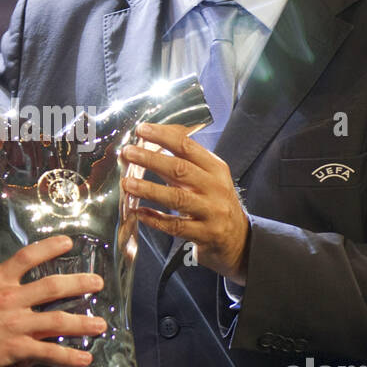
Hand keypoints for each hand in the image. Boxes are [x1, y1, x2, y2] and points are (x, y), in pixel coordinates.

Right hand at [0, 235, 105, 366]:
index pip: (27, 257)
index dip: (49, 247)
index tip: (67, 243)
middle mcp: (10, 298)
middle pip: (53, 286)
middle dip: (79, 283)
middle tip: (97, 282)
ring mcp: (16, 323)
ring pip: (58, 321)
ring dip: (83, 323)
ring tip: (101, 324)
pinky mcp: (16, 348)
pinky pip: (49, 353)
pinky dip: (70, 356)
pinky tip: (85, 358)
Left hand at [121, 122, 250, 282]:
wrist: (238, 237)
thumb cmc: (215, 202)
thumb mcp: (208, 178)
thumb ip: (183, 163)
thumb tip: (148, 145)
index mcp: (215, 168)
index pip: (187, 147)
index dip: (163, 137)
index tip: (142, 129)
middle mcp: (215, 188)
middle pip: (180, 170)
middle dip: (151, 159)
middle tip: (128, 153)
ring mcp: (211, 212)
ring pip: (177, 198)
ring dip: (149, 189)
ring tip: (127, 183)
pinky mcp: (204, 234)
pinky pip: (175, 226)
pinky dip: (155, 219)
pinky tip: (139, 212)